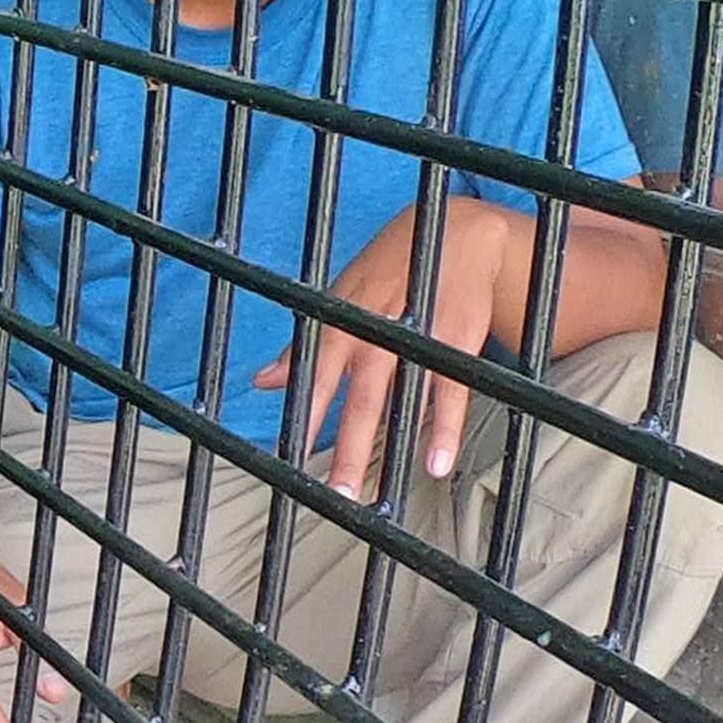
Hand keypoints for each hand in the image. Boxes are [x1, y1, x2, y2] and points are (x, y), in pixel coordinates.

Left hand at [261, 197, 518, 494]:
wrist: (452, 229)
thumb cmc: (385, 274)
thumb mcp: (339, 301)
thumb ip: (305, 348)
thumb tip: (263, 382)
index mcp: (341, 321)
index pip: (317, 375)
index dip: (305, 415)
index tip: (289, 460)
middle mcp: (377, 328)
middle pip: (360, 395)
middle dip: (345, 445)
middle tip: (335, 493)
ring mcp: (420, 334)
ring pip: (403, 396)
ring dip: (393, 445)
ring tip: (382, 493)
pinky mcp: (459, 338)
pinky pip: (450, 389)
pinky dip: (443, 427)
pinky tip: (436, 463)